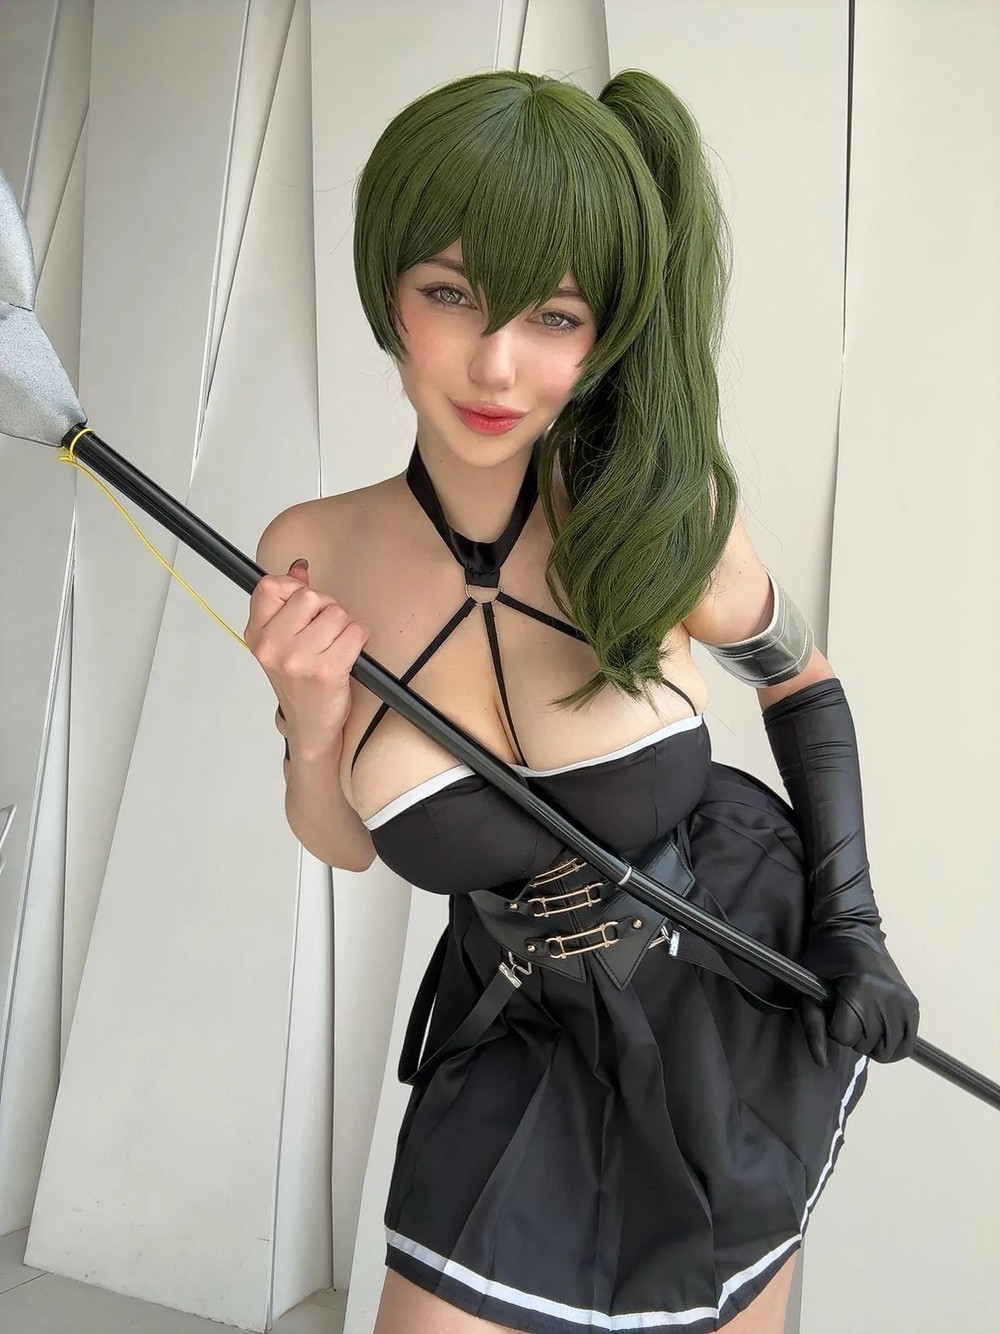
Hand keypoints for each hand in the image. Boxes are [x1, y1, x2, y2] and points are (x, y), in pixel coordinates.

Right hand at [243, 559, 368, 760]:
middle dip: (326, 608)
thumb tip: (299, 568)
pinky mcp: (326, 671)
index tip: (303, 606)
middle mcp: (272, 646)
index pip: (271, 586)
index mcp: (256, 634)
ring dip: (344, 626)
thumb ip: (287, 601)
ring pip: (337, 613)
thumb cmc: (298, 680)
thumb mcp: (281, 640)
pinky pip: (356, 632)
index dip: (294, 588)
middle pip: (311, 596)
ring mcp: (297, 660)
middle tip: (323, 634)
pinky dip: (358, 640)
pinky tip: (347, 656)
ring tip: (334, 647)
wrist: (310, 724)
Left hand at [798, 920, 918, 1066]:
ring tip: (864, 1018)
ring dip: (871, 1042)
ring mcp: (904, 1002)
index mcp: (860, 989)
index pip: (845, 1036)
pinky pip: (906, 1045)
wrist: (854, 933)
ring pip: (886, 1051)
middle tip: (847, 1011)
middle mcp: (887, 997)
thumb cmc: (826, 961)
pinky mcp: (913, 1005)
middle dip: (852, 1034)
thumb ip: (813, 1027)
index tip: (833, 1009)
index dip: (833, 1027)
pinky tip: (880, 1030)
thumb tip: (821, 1062)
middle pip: (865, 1044)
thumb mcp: (810, 989)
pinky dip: (892, 1045)